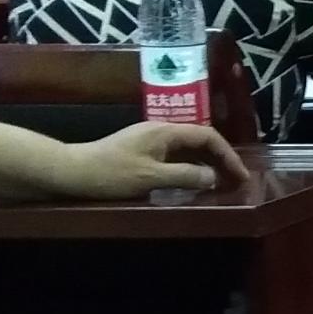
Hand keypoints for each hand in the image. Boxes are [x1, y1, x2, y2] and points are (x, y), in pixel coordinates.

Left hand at [52, 122, 250, 199]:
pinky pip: (175, 155)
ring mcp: (150, 140)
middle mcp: (160, 131)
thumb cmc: (110, 173)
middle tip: (236, 181)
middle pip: (200, 140)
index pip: (208, 136)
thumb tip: (213, 177)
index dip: (228, 155)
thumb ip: (185, 176)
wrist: (71, 172)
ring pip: (188, 148)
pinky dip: (190, 167)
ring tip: (220, 183)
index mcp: (165, 132)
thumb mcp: (151, 178)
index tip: (241, 176)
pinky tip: (193, 182)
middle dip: (221, 158)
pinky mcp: (141, 151)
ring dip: (207, 163)